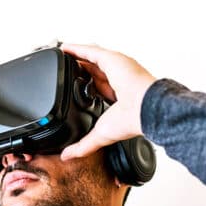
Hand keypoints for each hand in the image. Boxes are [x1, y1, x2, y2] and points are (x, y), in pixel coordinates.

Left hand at [59, 43, 157, 160]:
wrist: (143, 110)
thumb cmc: (130, 121)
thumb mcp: (99, 136)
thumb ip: (82, 146)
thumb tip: (66, 156)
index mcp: (116, 96)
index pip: (98, 88)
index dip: (84, 86)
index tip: (71, 87)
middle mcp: (116, 80)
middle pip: (93, 71)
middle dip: (79, 69)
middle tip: (63, 69)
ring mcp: (115, 67)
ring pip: (91, 58)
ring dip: (76, 56)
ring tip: (61, 54)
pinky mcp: (112, 59)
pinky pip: (90, 50)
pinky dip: (76, 48)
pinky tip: (63, 48)